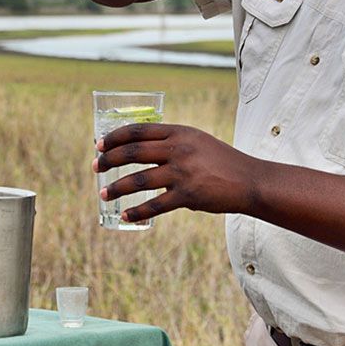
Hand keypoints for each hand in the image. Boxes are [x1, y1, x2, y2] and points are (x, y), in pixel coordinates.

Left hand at [94, 123, 258, 222]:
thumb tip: (139, 149)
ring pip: (138, 180)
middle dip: (108, 160)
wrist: (249, 180)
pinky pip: (155, 205)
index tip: (99, 145)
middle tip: (95, 168)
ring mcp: (182, 173)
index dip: (114, 137)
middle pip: (132, 152)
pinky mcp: (188, 196)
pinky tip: (126, 215)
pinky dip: (137, 211)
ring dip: (116, 188)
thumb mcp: (196, 141)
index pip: (137, 130)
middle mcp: (178, 149)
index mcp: (178, 132)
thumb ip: (171, 142)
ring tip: (103, 194)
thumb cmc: (221, 161)